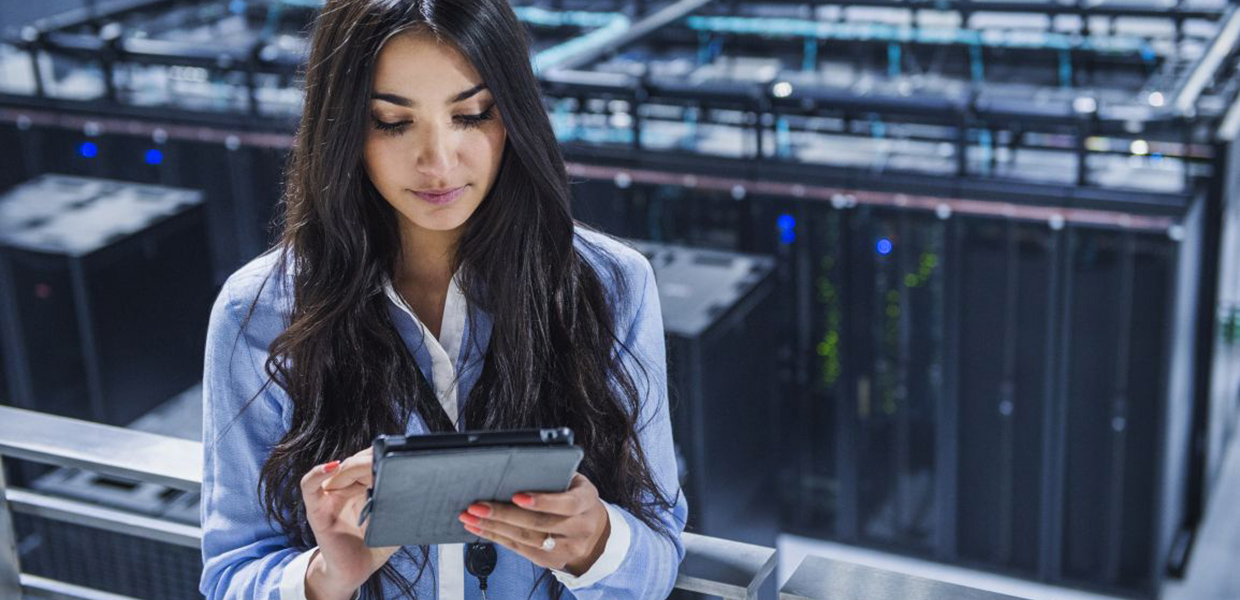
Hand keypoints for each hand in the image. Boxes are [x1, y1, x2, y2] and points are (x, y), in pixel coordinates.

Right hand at [300, 446, 399, 597]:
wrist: (354, 571)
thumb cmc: (372, 548)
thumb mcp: (393, 523)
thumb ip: (403, 507)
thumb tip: (419, 492)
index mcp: (363, 487)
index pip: (368, 461)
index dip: (380, 457)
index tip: (396, 456)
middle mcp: (345, 488)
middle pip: (354, 462)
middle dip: (370, 460)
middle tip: (386, 461)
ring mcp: (329, 497)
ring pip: (337, 470)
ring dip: (352, 465)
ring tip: (368, 466)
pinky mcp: (316, 509)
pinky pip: (309, 485)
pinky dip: (318, 473)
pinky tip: (334, 467)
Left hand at [457, 473, 609, 575]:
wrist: (595, 533)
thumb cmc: (576, 497)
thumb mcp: (575, 482)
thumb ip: (553, 476)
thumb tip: (516, 469)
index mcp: (587, 502)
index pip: (567, 504)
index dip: (542, 501)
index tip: (517, 496)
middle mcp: (580, 528)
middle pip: (540, 524)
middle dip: (504, 515)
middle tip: (478, 506)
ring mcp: (566, 548)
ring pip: (527, 540)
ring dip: (494, 528)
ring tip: (471, 517)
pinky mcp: (551, 561)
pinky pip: (521, 550)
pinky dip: (497, 538)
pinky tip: (479, 528)